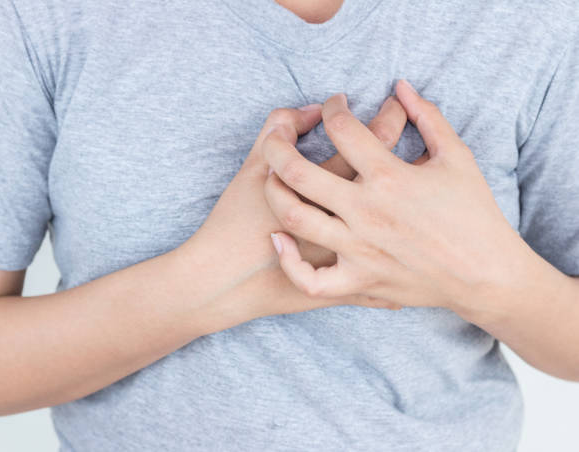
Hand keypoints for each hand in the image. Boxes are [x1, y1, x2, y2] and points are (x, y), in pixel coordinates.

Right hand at [187, 99, 407, 311]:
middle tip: (424, 146)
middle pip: (396, 182)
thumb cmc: (234, 224)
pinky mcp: (347, 287)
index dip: (389, 115)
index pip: (372, 141)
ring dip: (418, 212)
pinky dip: (403, 275)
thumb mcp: (252, 169)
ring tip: (419, 193)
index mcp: (330, 190)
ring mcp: (353, 259)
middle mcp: (351, 223)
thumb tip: (307, 110)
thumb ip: (276, 131)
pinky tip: (415, 257)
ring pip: (401, 235)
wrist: (221, 283)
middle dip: (415, 161)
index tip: (394, 104)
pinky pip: (385, 284)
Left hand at [264, 80, 529, 311]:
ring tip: (271, 178)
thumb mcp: (458, 158)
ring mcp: (359, 250)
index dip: (332, 107)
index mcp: (390, 177)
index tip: (334, 105)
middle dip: (277, 145)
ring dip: (273, 192)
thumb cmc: (474, 215)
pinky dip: (289, 261)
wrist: (486, 275)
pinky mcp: (359, 281)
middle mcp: (367, 212)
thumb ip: (429, 117)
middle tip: (278, 136)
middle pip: (299, 171)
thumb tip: (401, 86)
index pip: (342, 128)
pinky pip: (310, 279)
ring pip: (294, 218)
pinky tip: (280, 239)